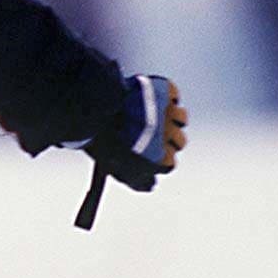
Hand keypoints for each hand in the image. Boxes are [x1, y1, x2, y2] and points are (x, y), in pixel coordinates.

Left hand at [86, 74, 188, 190]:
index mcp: (158, 157)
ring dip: (171, 119)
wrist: (95, 107)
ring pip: (181, 119)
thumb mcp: (114, 166)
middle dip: (168, 140)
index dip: (159, 160)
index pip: (169, 164)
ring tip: (155, 115)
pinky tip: (156, 98)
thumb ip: (135, 180)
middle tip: (151, 133)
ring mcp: (168, 112)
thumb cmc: (101, 140)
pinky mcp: (164, 91)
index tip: (151, 155)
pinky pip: (174, 95)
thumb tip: (150, 187)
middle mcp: (169, 136)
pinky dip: (168, 96)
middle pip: (179, 142)